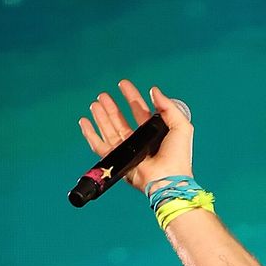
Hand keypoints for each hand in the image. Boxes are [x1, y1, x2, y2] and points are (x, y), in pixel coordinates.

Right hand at [77, 78, 193, 193]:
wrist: (167, 180)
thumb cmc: (178, 158)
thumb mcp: (181, 126)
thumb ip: (169, 107)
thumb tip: (154, 91)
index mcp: (154, 134)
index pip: (140, 112)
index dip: (132, 97)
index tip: (123, 84)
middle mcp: (140, 142)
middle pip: (122, 120)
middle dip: (112, 107)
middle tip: (103, 95)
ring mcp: (128, 152)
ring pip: (110, 130)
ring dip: (101, 116)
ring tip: (96, 104)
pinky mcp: (119, 161)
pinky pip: (100, 147)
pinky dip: (91, 134)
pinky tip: (85, 122)